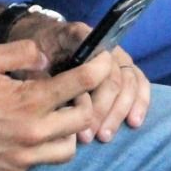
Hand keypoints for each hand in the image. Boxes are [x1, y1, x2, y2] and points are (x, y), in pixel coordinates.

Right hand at [0, 39, 114, 170]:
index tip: (105, 61)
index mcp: (28, 103)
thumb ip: (21, 54)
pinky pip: (40, 163)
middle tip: (72, 92)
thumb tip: (48, 58)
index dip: (98, 68)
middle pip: (84, 120)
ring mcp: (22, 159)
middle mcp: (32, 134)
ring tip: (51, 116)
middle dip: (85, 102)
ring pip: (69, 148)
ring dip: (67, 130)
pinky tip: (22, 134)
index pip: (79, 84)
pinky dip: (40, 148)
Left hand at [8, 18, 150, 142]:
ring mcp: (116, 55)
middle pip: (112, 75)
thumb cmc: (35, 52)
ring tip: (104, 136)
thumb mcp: (31, 58)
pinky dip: (139, 102)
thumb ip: (42, 72)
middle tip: (88, 134)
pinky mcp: (123, 68)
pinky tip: (133, 123)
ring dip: (118, 112)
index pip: (95, 56)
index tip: (82, 108)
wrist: (42, 39)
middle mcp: (103, 43)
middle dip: (102, 108)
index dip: (92, 84)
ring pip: (128, 82)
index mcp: (78, 34)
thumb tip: (54, 96)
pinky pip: (139, 82)